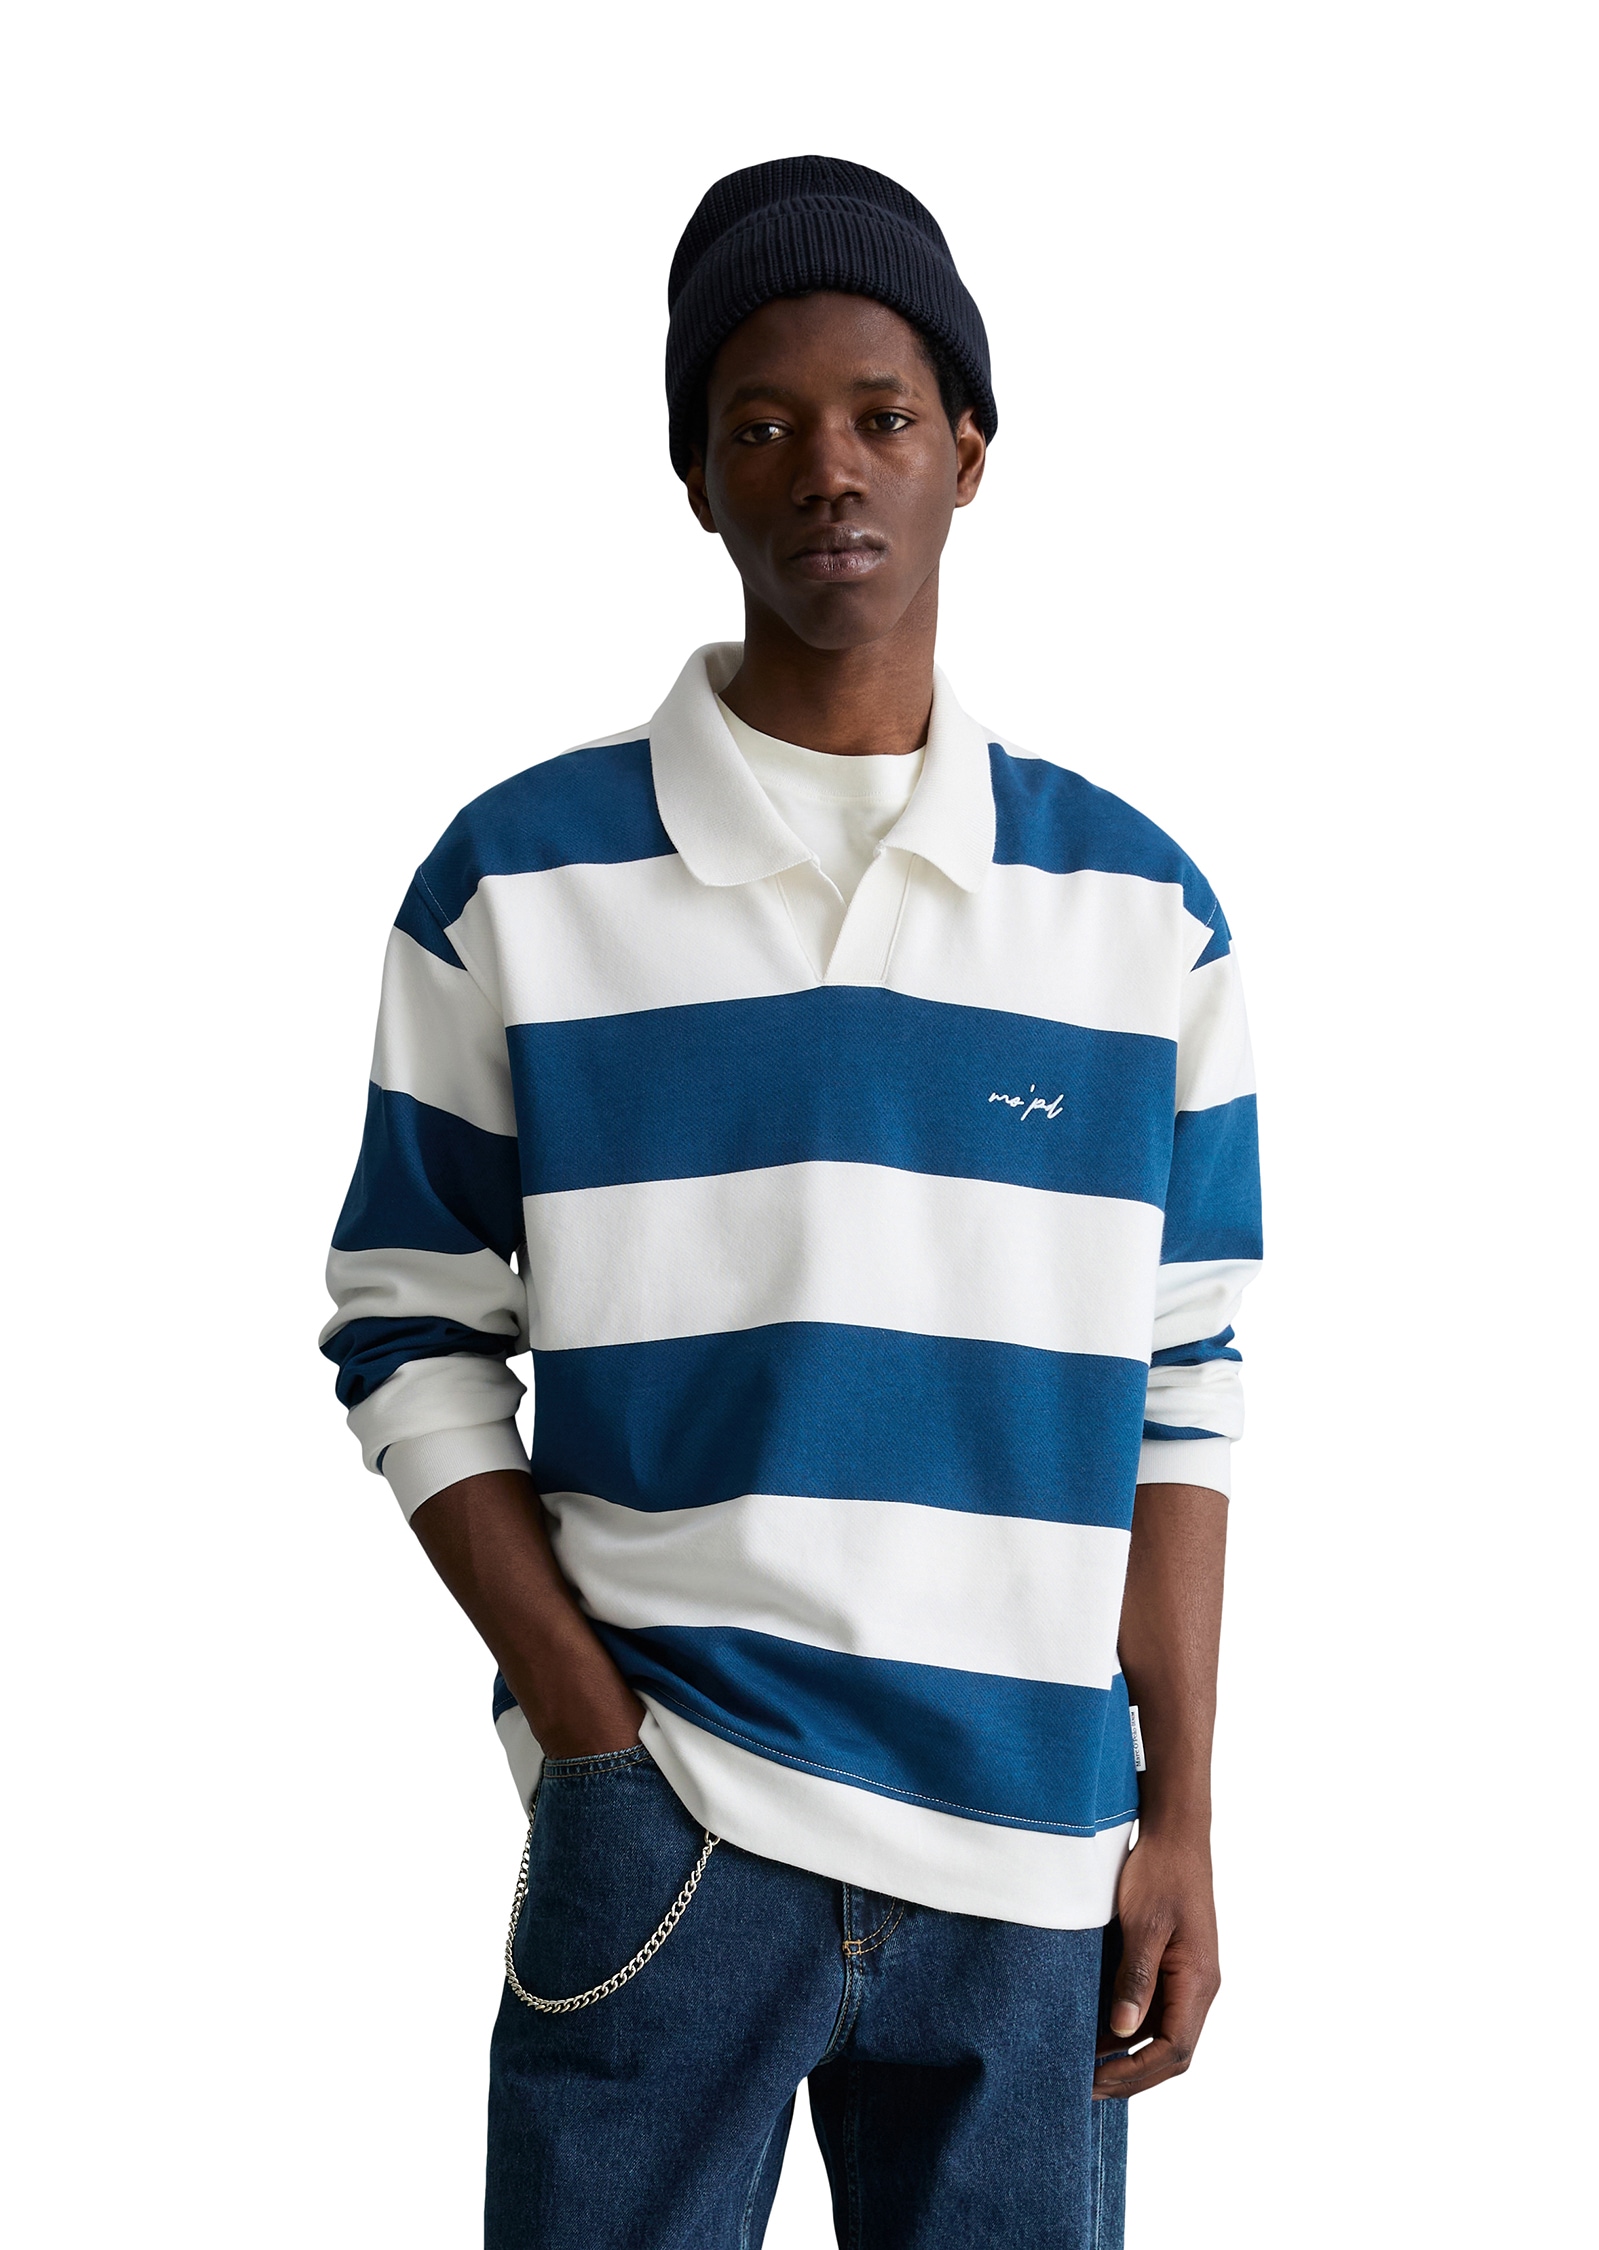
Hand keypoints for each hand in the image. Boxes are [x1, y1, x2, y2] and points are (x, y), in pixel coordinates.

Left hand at [1092, 1826, 1219, 2097]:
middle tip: (1084, 2085)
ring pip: (1162, 2035)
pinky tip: (1096, 2031)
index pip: (1173, 2050)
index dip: (1135, 2073)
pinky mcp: (1175, 1968)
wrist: (1174, 1835)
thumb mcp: (1143, 1923)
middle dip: (1130, 2075)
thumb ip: (1135, 1978)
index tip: (1094, 2080)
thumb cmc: (1159, 1873)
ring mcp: (1189, 1979)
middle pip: (1170, 2053)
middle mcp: (1199, 1988)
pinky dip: (1128, 2028)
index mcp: (1198, 1981)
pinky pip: (1156, 2012)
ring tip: (1083, 2065)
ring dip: (1127, 2055)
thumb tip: (1123, 2032)